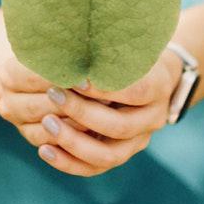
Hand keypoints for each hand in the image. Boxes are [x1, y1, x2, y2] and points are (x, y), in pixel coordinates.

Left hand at [0, 50, 181, 177]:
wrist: (152, 75)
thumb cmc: (129, 50)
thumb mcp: (125, 41)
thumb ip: (105, 46)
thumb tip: (70, 34)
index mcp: (159, 86)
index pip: (135, 91)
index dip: (104, 87)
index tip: (75, 78)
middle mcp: (153, 118)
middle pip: (118, 126)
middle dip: (82, 112)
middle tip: (52, 95)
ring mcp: (138, 141)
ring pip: (107, 155)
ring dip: (73, 142)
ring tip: (46, 124)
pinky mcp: (120, 154)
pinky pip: (94, 168)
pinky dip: (68, 162)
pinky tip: (44, 149)